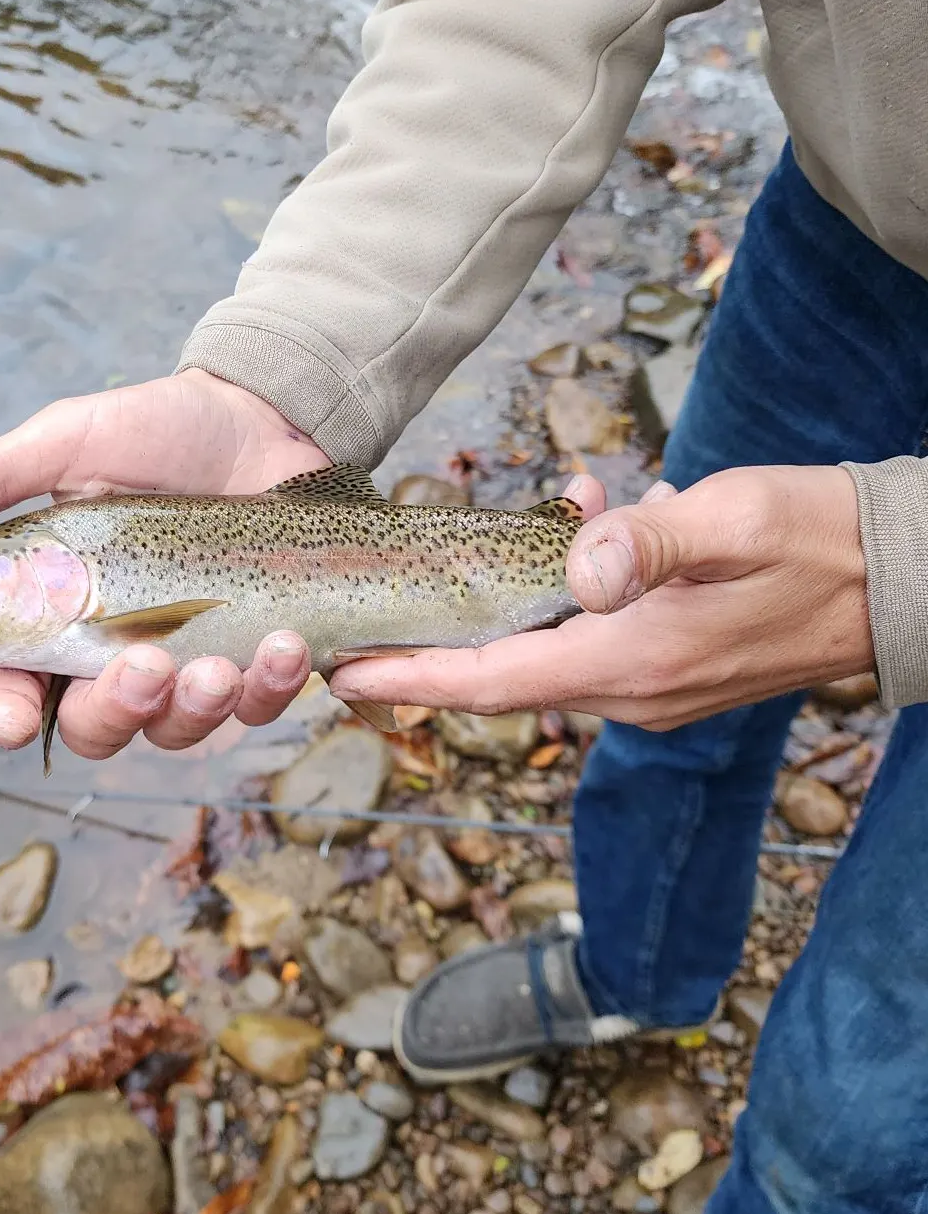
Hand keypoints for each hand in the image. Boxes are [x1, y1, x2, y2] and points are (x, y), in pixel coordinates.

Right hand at [0, 370, 328, 758]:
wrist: (266, 416)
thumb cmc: (155, 431)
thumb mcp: (68, 444)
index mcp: (49, 613)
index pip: (7, 686)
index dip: (2, 714)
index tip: (14, 717)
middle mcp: (109, 653)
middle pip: (91, 729)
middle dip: (114, 713)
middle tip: (144, 665)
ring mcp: (185, 665)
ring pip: (174, 732)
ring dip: (195, 709)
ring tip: (222, 659)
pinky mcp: (254, 662)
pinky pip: (258, 706)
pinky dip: (271, 688)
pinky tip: (289, 645)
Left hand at [330, 466, 872, 729]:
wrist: (905, 580)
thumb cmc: (819, 541)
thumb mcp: (733, 522)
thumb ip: (650, 541)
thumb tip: (578, 563)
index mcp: (631, 663)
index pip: (490, 683)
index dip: (411, 681)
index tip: (343, 674)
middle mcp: (631, 691)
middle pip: (497, 682)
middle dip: (422, 664)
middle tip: (350, 637)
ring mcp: (651, 687)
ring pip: (537, 659)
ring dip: (486, 621)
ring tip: (429, 581)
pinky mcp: (667, 667)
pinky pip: (582, 642)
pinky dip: (549, 601)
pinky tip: (563, 531)